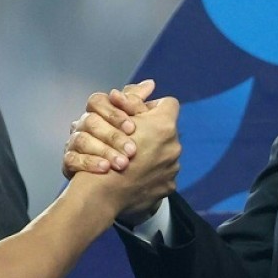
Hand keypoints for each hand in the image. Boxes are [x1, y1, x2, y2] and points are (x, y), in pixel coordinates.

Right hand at [62, 79, 155, 177]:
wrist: (110, 182)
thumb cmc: (126, 147)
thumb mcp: (137, 124)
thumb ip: (139, 105)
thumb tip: (150, 84)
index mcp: (98, 112)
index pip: (98, 101)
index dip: (114, 112)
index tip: (133, 127)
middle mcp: (83, 124)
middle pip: (91, 121)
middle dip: (114, 136)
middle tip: (132, 151)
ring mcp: (73, 142)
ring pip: (82, 139)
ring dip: (104, 151)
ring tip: (123, 164)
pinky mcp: (68, 162)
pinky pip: (72, 159)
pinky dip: (90, 163)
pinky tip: (105, 169)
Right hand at [83, 95, 180, 226]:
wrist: (103, 193)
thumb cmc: (106, 150)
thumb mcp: (116, 118)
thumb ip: (134, 100)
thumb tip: (150, 84)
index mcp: (164, 126)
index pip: (167, 104)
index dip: (151, 108)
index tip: (137, 116)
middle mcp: (174, 146)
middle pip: (165, 131)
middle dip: (150, 133)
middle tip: (132, 140)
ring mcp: (172, 168)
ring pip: (164, 153)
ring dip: (151, 154)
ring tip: (131, 161)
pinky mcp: (168, 187)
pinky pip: (162, 175)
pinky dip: (150, 174)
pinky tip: (135, 176)